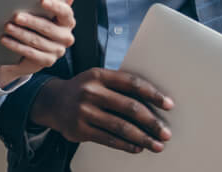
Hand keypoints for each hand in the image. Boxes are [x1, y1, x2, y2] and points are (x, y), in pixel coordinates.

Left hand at [0, 0, 75, 86]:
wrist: (29, 51)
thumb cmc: (36, 25)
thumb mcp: (42, 13)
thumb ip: (50, 3)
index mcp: (67, 22)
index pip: (65, 13)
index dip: (55, 6)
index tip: (42, 1)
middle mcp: (66, 37)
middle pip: (48, 28)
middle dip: (31, 21)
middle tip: (16, 16)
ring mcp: (58, 51)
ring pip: (36, 41)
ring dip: (20, 33)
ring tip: (7, 26)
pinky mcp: (47, 61)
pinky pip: (30, 53)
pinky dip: (16, 45)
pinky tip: (5, 39)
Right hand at [30, 68, 173, 152]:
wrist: (52, 102)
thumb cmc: (83, 90)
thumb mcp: (97, 80)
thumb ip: (119, 87)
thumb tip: (154, 104)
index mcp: (98, 75)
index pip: (131, 83)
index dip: (152, 94)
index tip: (169, 105)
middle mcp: (90, 91)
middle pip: (129, 107)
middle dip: (152, 122)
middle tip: (166, 132)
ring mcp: (84, 110)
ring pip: (121, 127)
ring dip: (143, 138)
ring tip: (157, 145)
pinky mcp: (80, 128)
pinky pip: (109, 139)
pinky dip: (127, 145)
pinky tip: (138, 147)